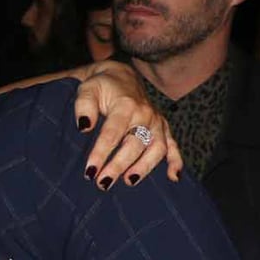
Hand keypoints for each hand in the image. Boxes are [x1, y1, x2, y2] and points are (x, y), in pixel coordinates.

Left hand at [68, 59, 182, 185]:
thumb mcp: (86, 90)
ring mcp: (157, 122)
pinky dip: (176, 162)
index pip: (113, 133)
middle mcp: (145, 114)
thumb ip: (83, 106)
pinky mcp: (163, 128)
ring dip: (144, 167)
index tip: (89, 171)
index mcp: (126, 105)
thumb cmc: (100, 87)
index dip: (101, 153)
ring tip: (128, 182)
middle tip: (102, 183)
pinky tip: (173, 178)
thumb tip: (83, 127)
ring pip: (157, 148)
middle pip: (135, 145)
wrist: (120, 76)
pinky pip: (174, 146)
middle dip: (119, 166)